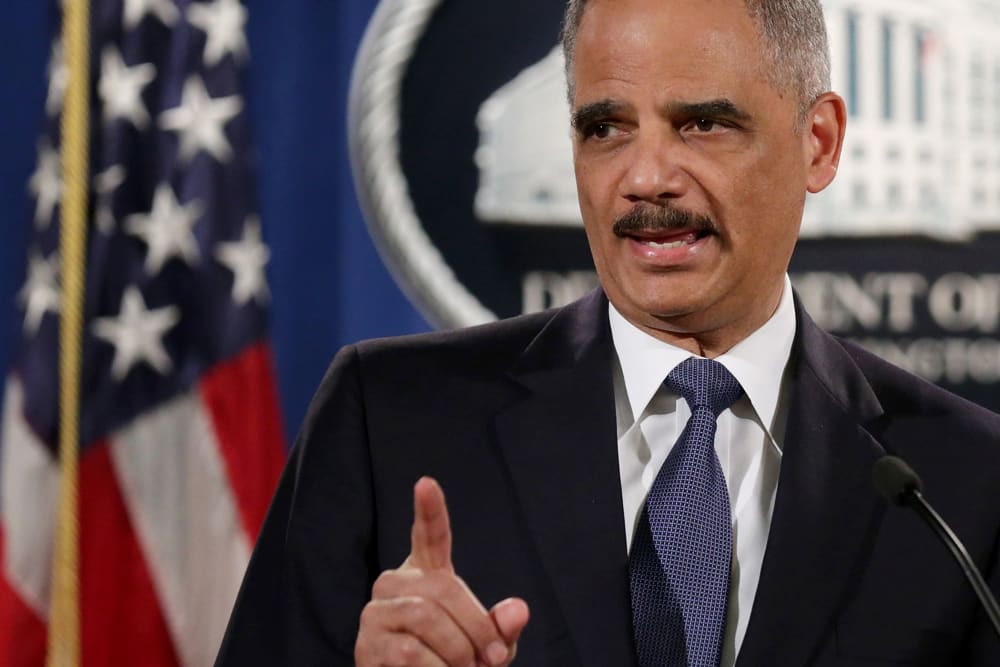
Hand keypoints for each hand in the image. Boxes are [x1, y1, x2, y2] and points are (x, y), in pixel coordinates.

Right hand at [355, 477, 529, 665]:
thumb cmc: (456, 665)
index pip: (429, 535)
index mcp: (426, 574)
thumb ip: (501, 628)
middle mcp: (395, 585)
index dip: (429, 510)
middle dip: (475, 627)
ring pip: (425, 617)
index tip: (426, 483)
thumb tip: (517, 611)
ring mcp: (376, 613)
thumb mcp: (488, 648)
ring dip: (456, 651)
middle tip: (492, 658)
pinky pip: (410, 652)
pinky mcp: (366, 645)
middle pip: (441, 587)